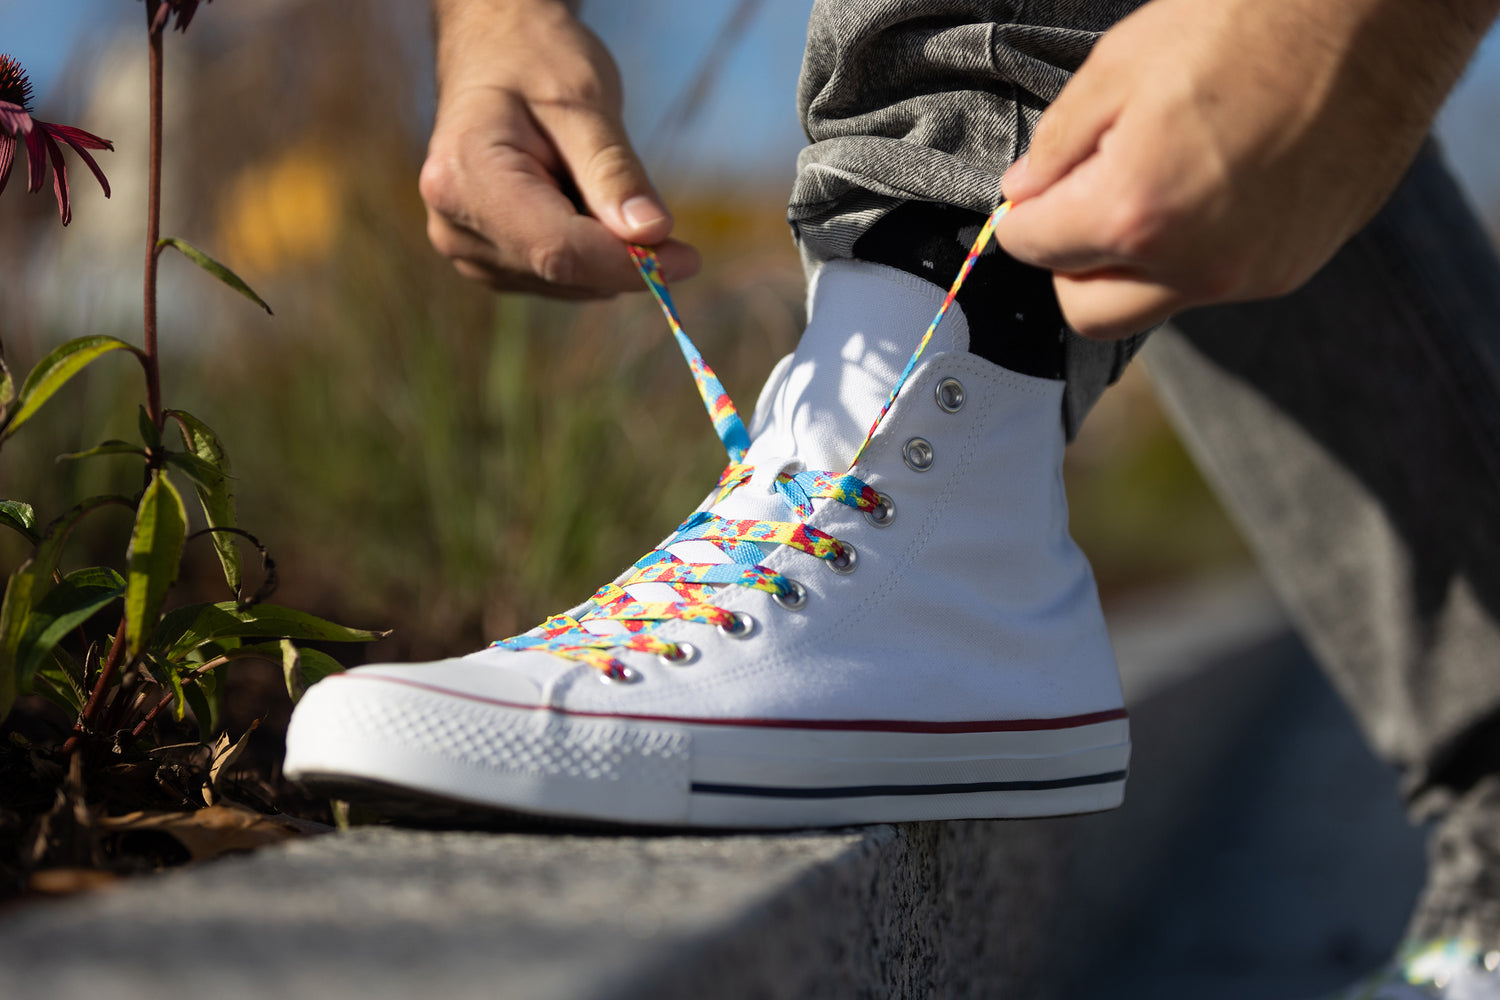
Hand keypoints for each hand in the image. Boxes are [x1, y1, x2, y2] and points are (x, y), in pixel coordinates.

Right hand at [420, 0, 699, 297]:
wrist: (493, 54)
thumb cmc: (535, 61)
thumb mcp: (584, 100)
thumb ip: (615, 172)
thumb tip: (653, 235)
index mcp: (465, 179)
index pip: (557, 250)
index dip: (627, 263)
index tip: (688, 259)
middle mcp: (455, 227)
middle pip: (563, 271)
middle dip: (621, 254)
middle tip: (649, 206)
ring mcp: (467, 251)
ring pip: (567, 284)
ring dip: (603, 249)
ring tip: (586, 180)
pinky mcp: (490, 264)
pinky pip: (559, 279)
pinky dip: (587, 251)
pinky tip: (574, 200)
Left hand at [995, 0, 1498, 339]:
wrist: (1378, 17)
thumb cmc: (1251, 21)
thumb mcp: (1121, 64)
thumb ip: (1057, 145)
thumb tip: (1024, 193)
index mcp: (1135, 210)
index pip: (1034, 250)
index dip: (1022, 218)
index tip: (1031, 196)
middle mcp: (1192, 263)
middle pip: (1087, 311)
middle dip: (1070, 264)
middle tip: (1082, 204)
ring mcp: (1247, 275)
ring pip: (1151, 305)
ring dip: (1132, 266)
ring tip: (1156, 187)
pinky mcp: (1289, 270)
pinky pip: (1210, 284)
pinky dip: (1190, 255)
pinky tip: (1211, 190)